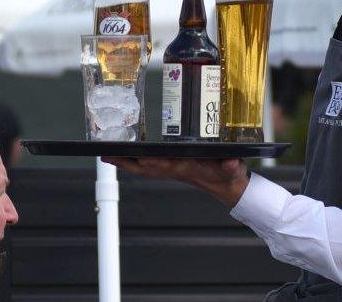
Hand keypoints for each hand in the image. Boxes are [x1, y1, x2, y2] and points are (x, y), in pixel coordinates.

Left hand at [102, 156, 249, 206]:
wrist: (227, 186)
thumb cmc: (228, 176)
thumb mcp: (233, 170)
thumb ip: (232, 167)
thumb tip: (231, 164)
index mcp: (187, 169)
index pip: (167, 166)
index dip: (153, 163)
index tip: (141, 159)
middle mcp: (174, 170)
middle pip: (145, 168)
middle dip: (127, 163)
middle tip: (107, 156)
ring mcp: (170, 170)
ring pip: (143, 168)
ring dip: (125, 163)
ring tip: (107, 155)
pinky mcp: (170, 167)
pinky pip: (147, 166)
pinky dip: (133, 161)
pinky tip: (124, 157)